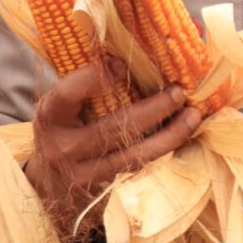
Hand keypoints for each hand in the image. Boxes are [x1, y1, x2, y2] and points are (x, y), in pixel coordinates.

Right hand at [26, 58, 200, 240]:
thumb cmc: (62, 133)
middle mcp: (63, 147)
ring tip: (193, 116)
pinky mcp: (103, 191)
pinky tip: (182, 136)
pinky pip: (139, 168)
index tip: (123, 65)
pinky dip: (163, 151)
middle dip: (153, 109)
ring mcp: (83, 173)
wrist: (50, 188)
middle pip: (113, 127)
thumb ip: (83, 84)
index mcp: (50, 117)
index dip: (94, 78)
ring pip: (134, 154)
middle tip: (179, 91)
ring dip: (169, 135)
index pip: (67, 94)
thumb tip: (124, 51)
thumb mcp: (60, 109)